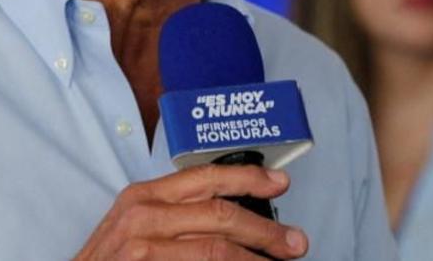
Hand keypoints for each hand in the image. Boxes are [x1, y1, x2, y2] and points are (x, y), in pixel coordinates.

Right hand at [74, 164, 308, 259]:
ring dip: (256, 259)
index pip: (205, 178)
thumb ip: (178, 215)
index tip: (280, 183)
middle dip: (266, 230)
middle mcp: (143, 216)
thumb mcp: (137, 227)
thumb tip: (232, 215)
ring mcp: (143, 248)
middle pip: (219, 214)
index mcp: (144, 196)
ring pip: (217, 250)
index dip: (248, 178)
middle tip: (295, 242)